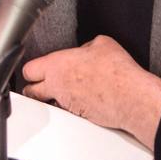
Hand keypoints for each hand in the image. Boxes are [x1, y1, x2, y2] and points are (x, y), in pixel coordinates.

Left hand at [22, 35, 160, 149]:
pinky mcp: (79, 116)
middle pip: (30, 92)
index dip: (31, 69)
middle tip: (38, 85)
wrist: (131, 97)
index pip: (29, 69)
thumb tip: (85, 51)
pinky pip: (67, 112)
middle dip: (32, 88)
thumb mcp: (102, 43)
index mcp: (57, 65)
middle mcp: (57, 86)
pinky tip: (82, 100)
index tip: (35, 68)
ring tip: (61, 93)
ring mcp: (67, 103)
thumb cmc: (118, 72)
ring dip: (51, 100)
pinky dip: (70, 107)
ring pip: (48, 103)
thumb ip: (86, 47)